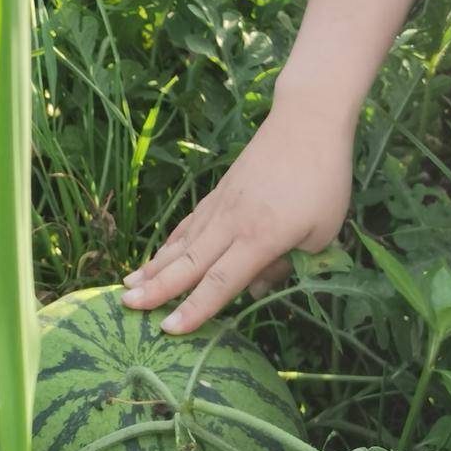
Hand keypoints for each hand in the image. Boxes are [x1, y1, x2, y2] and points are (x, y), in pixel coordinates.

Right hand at [122, 105, 352, 332]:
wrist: (306, 121)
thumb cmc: (324, 180)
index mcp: (261, 237)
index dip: (195, 307)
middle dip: (157, 288)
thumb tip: (254, 288)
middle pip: (190, 262)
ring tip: (128, 285)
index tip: (168, 328)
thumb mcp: (321, 233)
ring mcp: (221, 204)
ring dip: (155, 266)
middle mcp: (232, 222)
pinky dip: (171, 242)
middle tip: (126, 307)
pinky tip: (159, 255)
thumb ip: (287, 265)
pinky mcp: (219, 192)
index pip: (221, 281)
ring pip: (182, 242)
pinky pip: (190, 224)